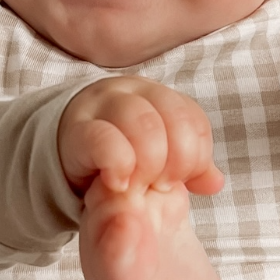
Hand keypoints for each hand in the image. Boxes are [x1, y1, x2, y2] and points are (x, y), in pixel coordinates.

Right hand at [58, 77, 224, 198]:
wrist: (66, 152)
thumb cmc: (119, 154)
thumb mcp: (157, 159)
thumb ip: (187, 168)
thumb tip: (214, 183)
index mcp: (160, 97)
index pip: (193, 118)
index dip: (196, 154)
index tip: (184, 180)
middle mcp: (134, 92)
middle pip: (171, 119)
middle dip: (175, 160)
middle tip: (162, 186)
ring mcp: (104, 106)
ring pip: (141, 124)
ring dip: (149, 163)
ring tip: (141, 187)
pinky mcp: (77, 129)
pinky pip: (104, 139)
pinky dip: (118, 164)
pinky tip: (118, 185)